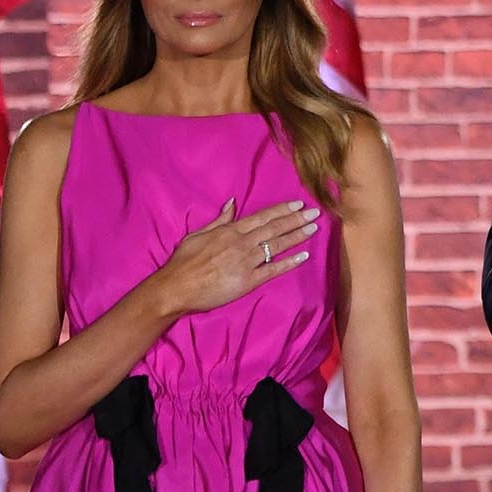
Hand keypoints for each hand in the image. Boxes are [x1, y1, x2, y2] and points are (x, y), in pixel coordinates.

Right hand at [152, 198, 317, 318]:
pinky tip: (304, 256)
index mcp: (230, 231)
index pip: (262, 217)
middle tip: (316, 213)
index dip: (282, 210)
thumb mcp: (198, 234)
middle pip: (274, 229)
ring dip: (297, 236)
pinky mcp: (247, 281)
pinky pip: (273, 270)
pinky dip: (290, 263)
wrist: (175, 288)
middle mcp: (242, 243)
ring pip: (277, 246)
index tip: (299, 205)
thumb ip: (219, 220)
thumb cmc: (183, 261)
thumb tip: (232, 203)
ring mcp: (246, 262)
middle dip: (297, 220)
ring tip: (314, 229)